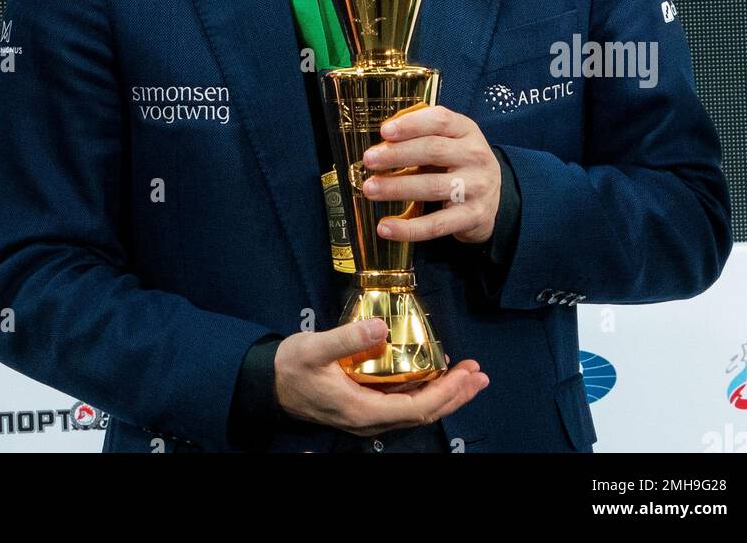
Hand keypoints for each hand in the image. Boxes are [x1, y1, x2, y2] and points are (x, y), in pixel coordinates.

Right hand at [273, 319, 488, 433]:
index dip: (446, 393)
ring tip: (468, 376)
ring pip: (416, 410)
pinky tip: (434, 376)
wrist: (267, 384)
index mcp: (363, 411)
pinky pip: (403, 403)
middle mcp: (371, 420)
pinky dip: (425, 391)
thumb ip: (348, 339)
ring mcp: (368, 415)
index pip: (416, 408)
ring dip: (444, 394)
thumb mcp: (315, 348)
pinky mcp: (364, 406)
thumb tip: (381, 326)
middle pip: (423, 413)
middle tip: (479, 375)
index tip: (466, 374)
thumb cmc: (290, 367)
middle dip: (455, 395)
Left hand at [360, 105, 501, 245]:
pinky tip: (386, 227)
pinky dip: (408, 228)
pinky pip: (437, 224)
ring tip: (370, 189)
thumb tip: (384, 139)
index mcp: (466, 130)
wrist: (493, 197)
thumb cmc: (458, 162)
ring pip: (432, 186)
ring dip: (396, 188)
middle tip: (369, 160)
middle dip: (397, 155)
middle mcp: (475, 155)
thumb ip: (420, 133)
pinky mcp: (473, 216)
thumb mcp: (448, 139)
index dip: (411, 124)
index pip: (440, 120)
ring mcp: (477, 186)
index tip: (384, 131)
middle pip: (433, 151)